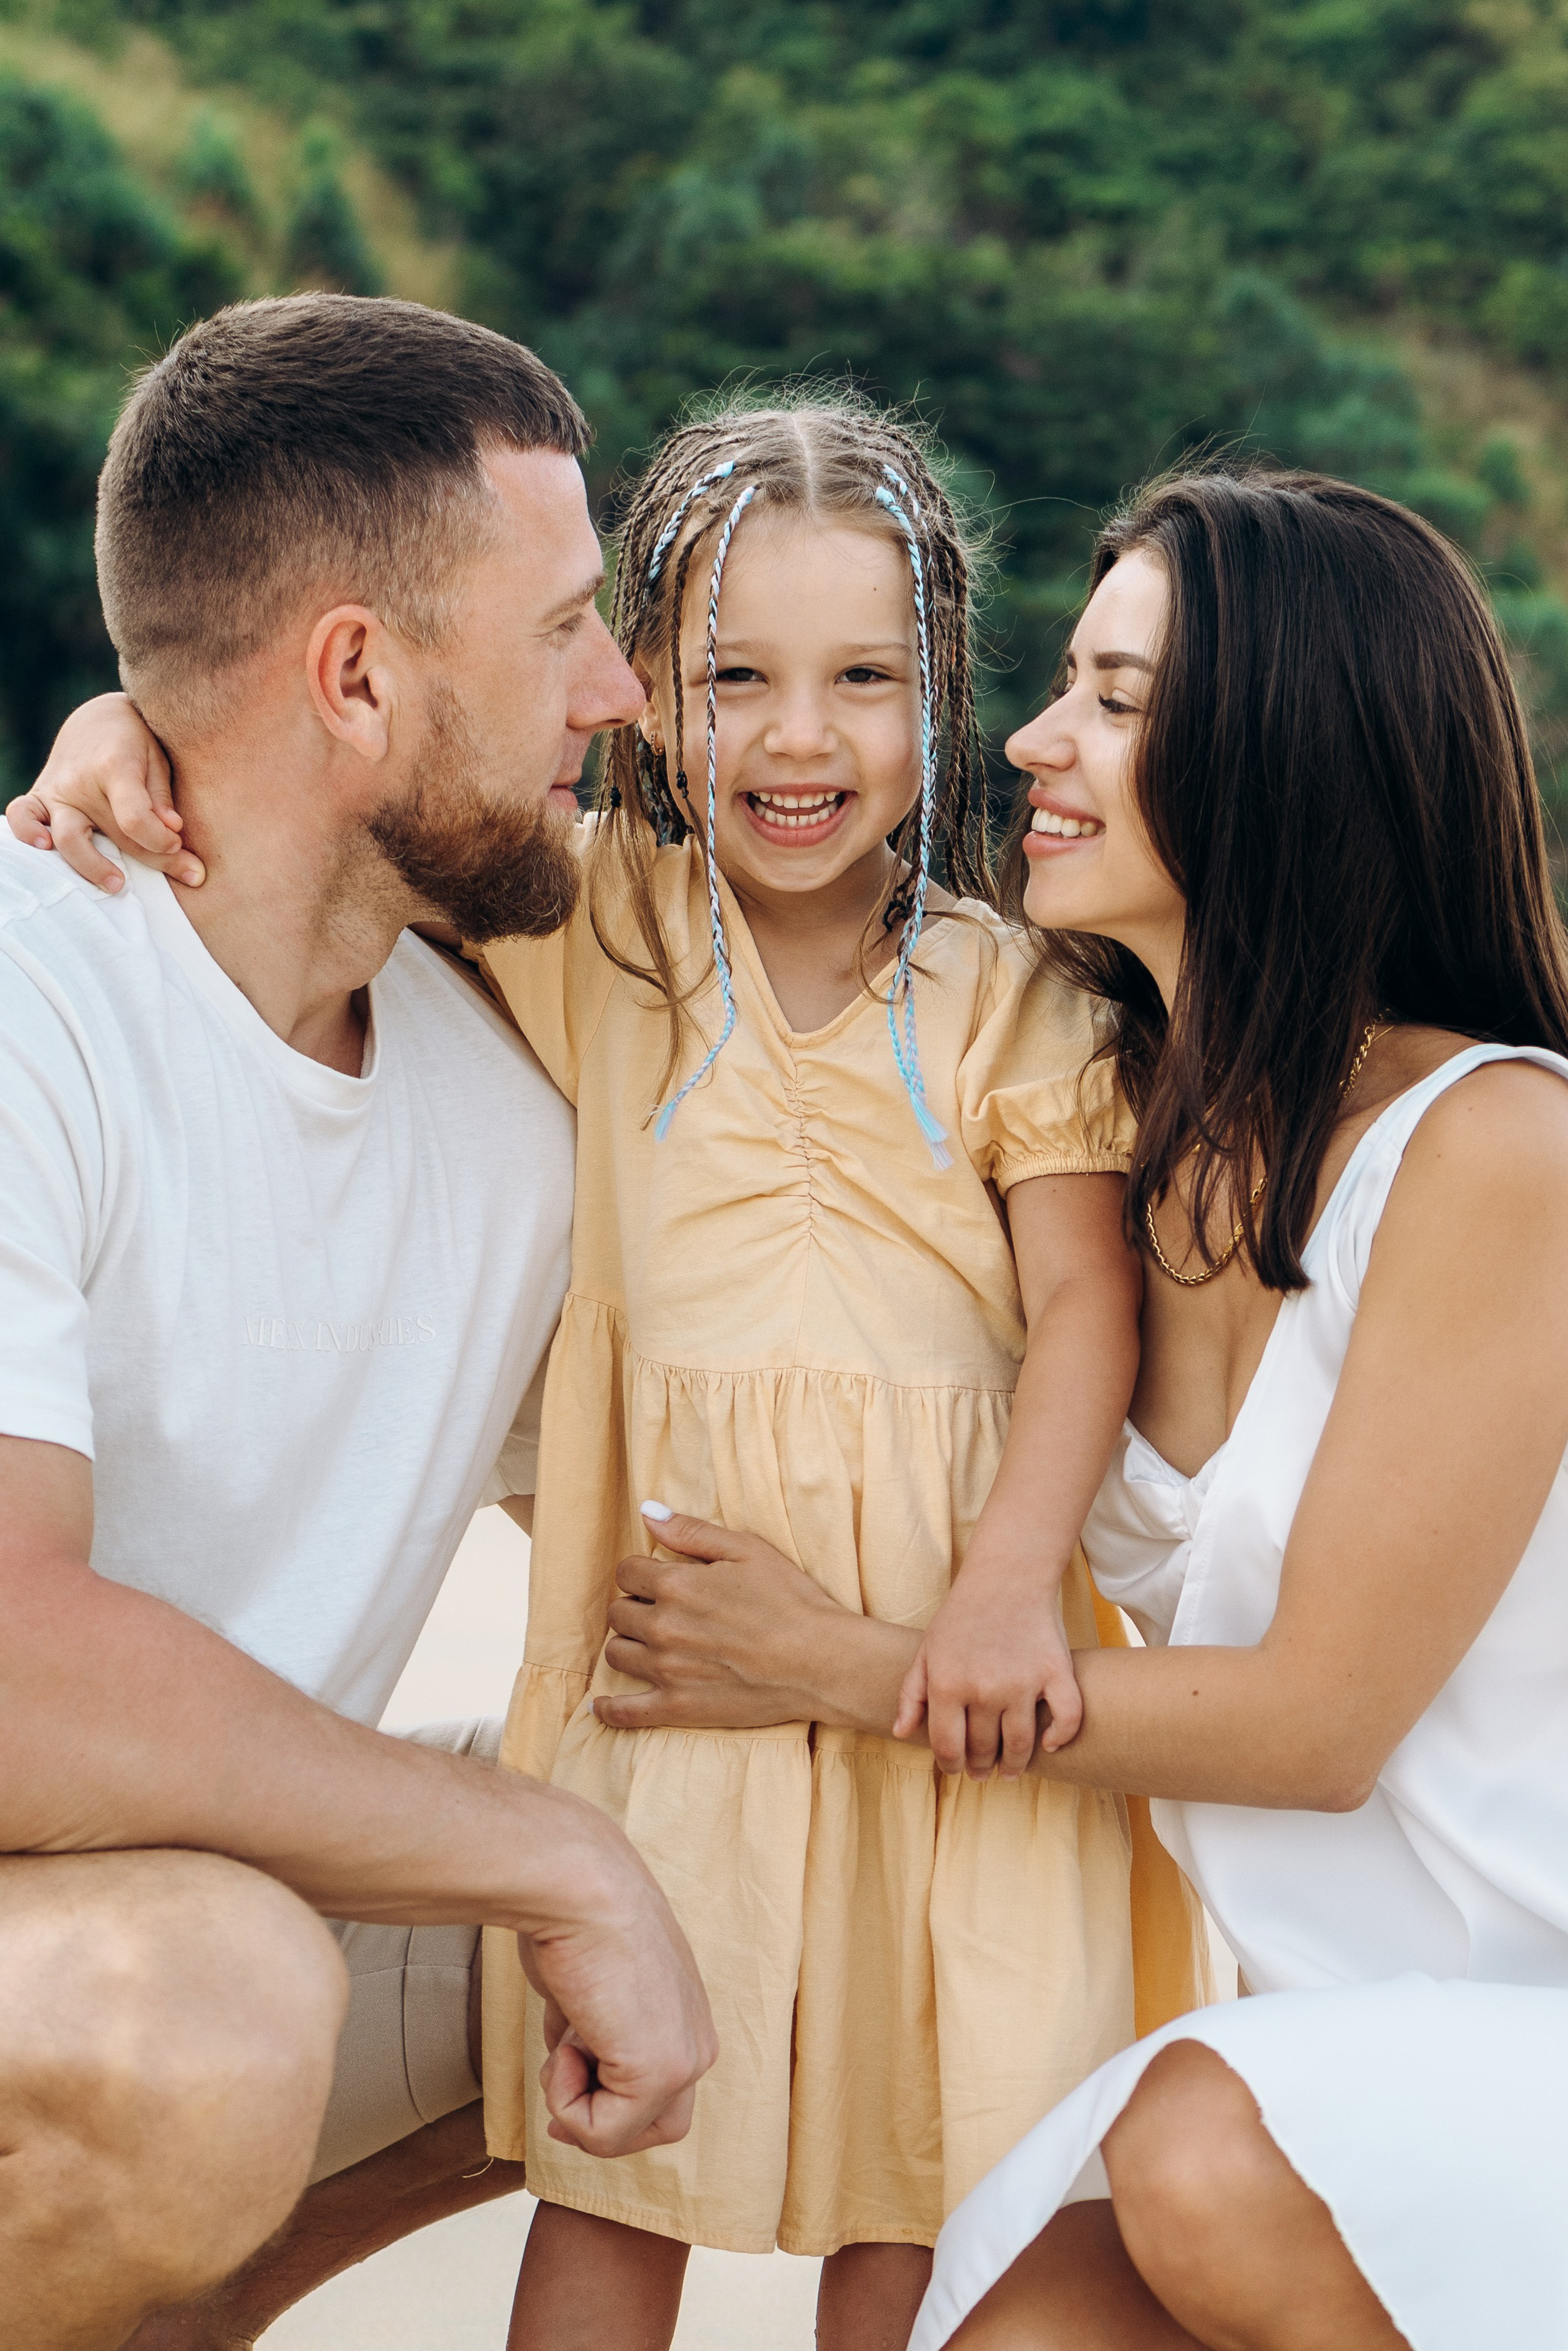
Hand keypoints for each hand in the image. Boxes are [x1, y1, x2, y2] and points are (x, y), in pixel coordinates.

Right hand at [6, 693, 204, 892]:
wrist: (98, 718)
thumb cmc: (135, 742)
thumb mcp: (158, 759)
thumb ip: (161, 797)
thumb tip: (171, 832)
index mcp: (113, 766)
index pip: (134, 817)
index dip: (161, 840)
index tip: (180, 844)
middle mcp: (80, 780)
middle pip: (113, 834)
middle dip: (152, 859)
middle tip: (186, 873)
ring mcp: (56, 790)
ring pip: (68, 838)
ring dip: (93, 866)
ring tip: (117, 884)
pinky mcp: (40, 796)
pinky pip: (22, 816)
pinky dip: (27, 834)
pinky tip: (46, 849)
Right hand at [514, 1795, 717, 2156]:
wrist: (579, 1886)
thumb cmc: (574, 1917)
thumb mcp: (590, 1985)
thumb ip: (591, 2029)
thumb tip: (568, 2066)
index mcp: (685, 2014)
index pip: (661, 2090)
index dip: (605, 2102)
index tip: (559, 2082)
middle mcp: (697, 2039)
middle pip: (659, 2126)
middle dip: (598, 2123)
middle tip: (554, 2106)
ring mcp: (685, 2060)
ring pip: (624, 2135)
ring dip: (574, 2105)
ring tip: (563, 2042)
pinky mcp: (661, 2072)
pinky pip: (600, 2132)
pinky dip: (564, 2100)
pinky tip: (565, 2041)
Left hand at [593, 1508, 845, 1730]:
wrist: (821, 1661)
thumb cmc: (791, 1600)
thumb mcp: (747, 1549)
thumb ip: (691, 1531)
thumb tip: (647, 1512)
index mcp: (676, 1585)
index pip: (627, 1572)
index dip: (642, 1572)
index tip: (659, 1579)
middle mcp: (663, 1627)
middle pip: (619, 1613)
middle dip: (635, 1607)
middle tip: (662, 1611)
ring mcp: (667, 1671)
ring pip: (617, 1654)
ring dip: (629, 1645)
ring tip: (651, 1644)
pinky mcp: (678, 1708)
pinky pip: (625, 1712)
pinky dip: (609, 1710)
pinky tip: (602, 1707)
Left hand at [894, 1552, 1081, 1778]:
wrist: (1005, 1578)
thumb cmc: (961, 1616)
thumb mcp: (926, 1651)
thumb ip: (911, 1694)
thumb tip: (902, 1733)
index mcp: (947, 1684)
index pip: (948, 1747)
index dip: (950, 1766)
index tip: (956, 1769)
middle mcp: (984, 1688)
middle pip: (982, 1749)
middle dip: (979, 1766)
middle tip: (981, 1771)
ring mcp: (1023, 1682)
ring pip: (1020, 1744)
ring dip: (1013, 1764)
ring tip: (1009, 1770)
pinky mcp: (1056, 1671)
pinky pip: (1066, 1718)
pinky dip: (1060, 1737)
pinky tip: (1049, 1745)